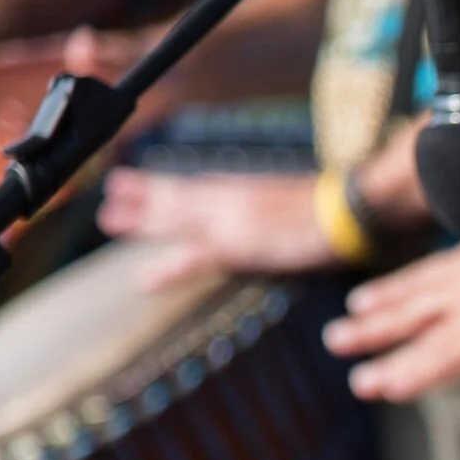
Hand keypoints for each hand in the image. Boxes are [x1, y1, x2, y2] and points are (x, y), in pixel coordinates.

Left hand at [98, 169, 339, 282]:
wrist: (349, 209)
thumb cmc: (334, 208)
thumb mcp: (296, 202)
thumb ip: (272, 207)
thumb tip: (266, 212)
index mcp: (244, 188)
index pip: (194, 185)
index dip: (163, 184)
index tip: (137, 180)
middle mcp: (230, 199)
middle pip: (177, 196)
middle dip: (142, 196)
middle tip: (110, 196)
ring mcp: (231, 221)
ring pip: (176, 218)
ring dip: (142, 220)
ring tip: (111, 220)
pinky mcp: (240, 246)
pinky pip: (195, 258)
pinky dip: (169, 268)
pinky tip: (145, 279)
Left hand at [324, 223, 459, 402]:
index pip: (424, 278)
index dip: (390, 291)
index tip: (360, 301)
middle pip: (410, 309)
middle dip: (373, 327)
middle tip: (334, 341)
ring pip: (420, 341)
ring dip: (387, 360)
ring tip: (359, 382)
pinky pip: (445, 362)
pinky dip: (418, 376)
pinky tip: (393, 389)